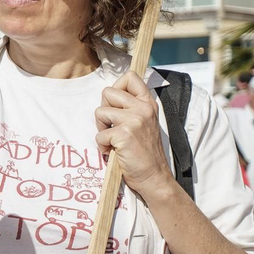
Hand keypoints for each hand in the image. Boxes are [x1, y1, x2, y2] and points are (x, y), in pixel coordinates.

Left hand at [95, 71, 175, 198]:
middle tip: (111, 126)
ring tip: (112, 140)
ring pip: (99, 112)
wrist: (154, 177)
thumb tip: (109, 95)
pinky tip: (114, 152)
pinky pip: (99, 134)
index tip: (115, 104)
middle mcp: (143, 108)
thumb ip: (132, 107)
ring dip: (101, 128)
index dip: (116, 87)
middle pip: (107, 92)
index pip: (130, 76)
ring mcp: (135, 120)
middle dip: (103, 109)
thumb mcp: (144, 123)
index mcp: (148, 103)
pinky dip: (102, 145)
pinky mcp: (125, 134)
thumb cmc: (144, 152)